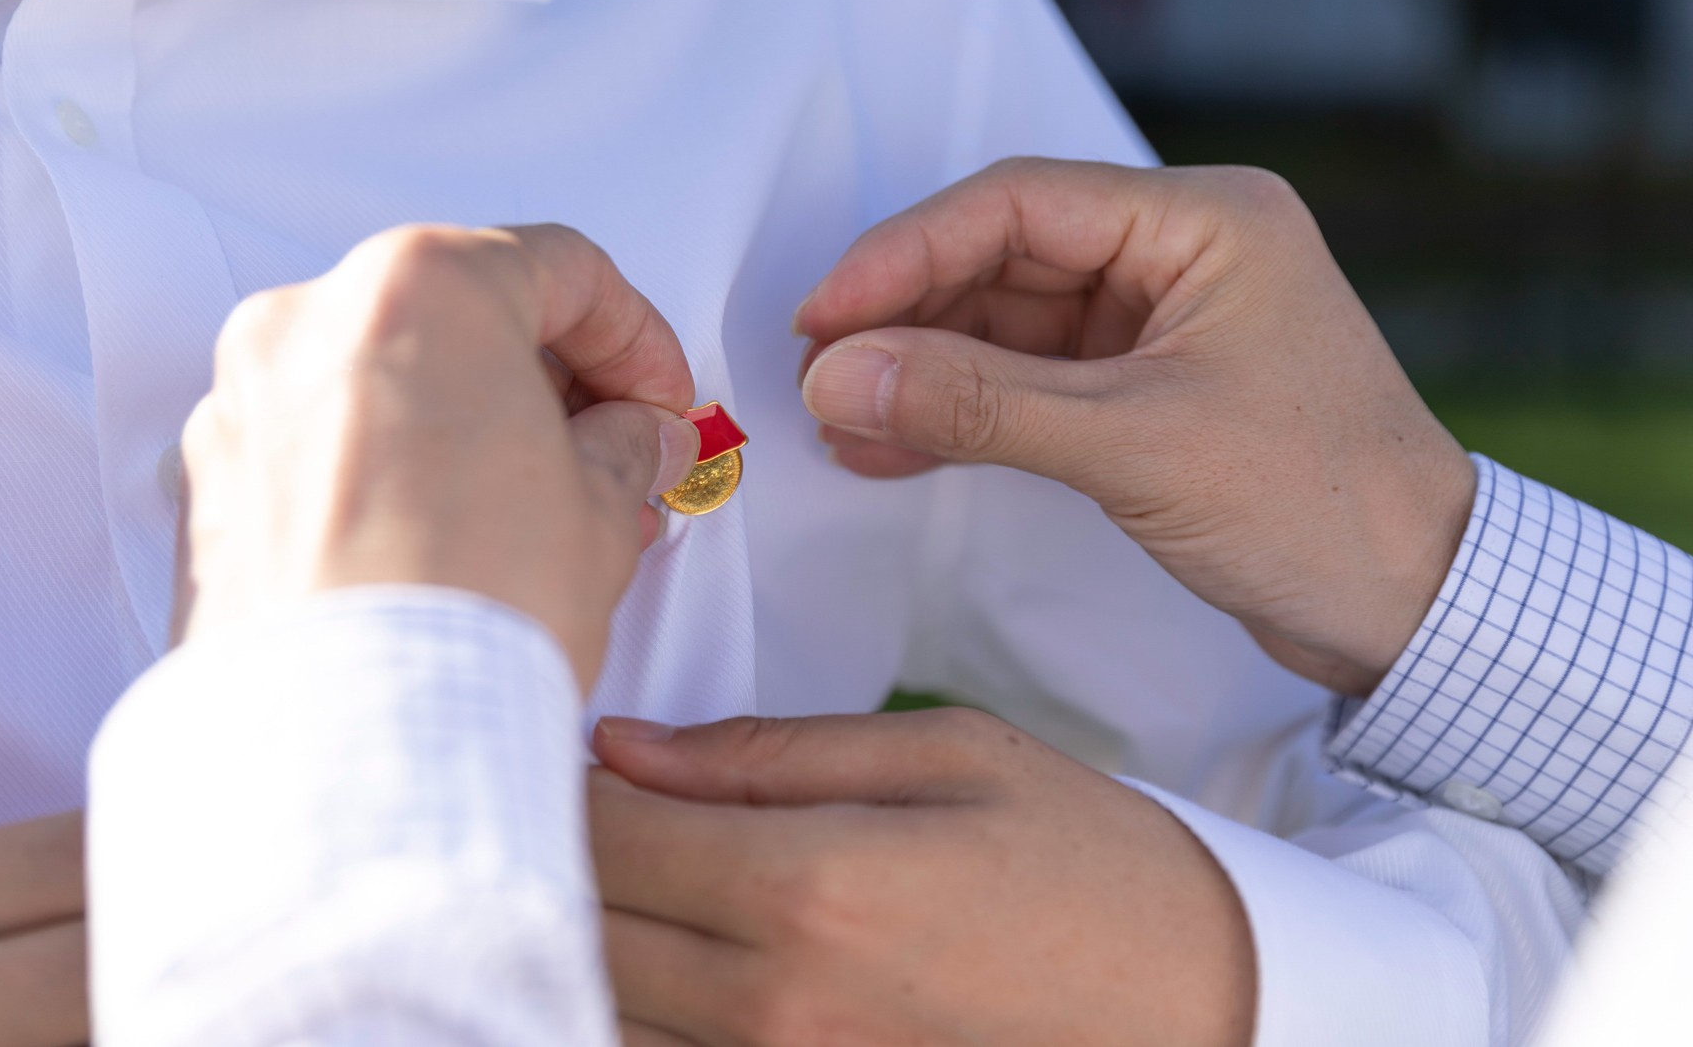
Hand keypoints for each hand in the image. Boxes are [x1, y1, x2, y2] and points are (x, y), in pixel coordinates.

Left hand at [177, 224, 700, 684]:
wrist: (353, 748)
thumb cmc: (465, 618)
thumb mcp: (601, 512)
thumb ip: (624, 450)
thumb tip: (630, 441)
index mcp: (419, 287)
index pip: (559, 269)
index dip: (633, 335)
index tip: (656, 394)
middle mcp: (310, 322)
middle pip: (458, 312)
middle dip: (545, 380)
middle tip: (607, 449)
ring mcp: (244, 403)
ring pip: (380, 376)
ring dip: (463, 423)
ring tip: (530, 508)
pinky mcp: (210, 486)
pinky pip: (318, 444)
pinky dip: (384, 467)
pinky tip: (443, 536)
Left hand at [589, 711, 1253, 1046]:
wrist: (1205, 1009)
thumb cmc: (1086, 867)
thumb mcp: (949, 757)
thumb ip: (769, 753)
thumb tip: (624, 746)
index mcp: (813, 887)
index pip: (607, 837)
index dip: (559, 786)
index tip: (561, 751)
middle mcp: (777, 1007)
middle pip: (584, 932)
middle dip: (554, 859)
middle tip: (567, 804)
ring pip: (604, 1014)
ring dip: (585, 940)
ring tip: (611, 879)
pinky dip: (637, 1012)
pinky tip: (667, 959)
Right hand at [794, 158, 1476, 694]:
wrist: (1420, 613)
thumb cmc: (1318, 508)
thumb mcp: (1132, 447)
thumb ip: (976, 405)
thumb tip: (833, 379)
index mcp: (1204, 221)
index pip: (1018, 205)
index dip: (904, 254)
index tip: (820, 315)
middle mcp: (1182, 251)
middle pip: (1003, 256)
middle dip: (904, 318)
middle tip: (815, 375)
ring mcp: (1162, 321)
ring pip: (1006, 322)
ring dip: (923, 372)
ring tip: (835, 422)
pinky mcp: (1147, 387)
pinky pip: (1029, 380)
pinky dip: (963, 413)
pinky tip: (889, 449)